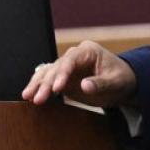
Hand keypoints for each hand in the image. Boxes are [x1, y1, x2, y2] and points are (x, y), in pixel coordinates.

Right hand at [21, 40, 136, 107]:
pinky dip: (38, 86)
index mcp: (87, 51)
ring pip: (47, 72)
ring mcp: (67, 66)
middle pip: (56, 68)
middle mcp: (74, 56)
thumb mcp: (116, 82)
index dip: (62, 74)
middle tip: (38, 98)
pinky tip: (29, 94)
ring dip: (37, 84)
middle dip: (46, 83)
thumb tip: (84, 86)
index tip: (56, 89)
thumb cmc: (121, 79)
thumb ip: (100, 83)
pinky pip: (47, 79)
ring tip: (27, 96)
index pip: (70, 61)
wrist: (122, 82)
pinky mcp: (63, 77)